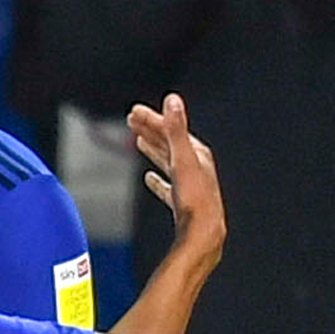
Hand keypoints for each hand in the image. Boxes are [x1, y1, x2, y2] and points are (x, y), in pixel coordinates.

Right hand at [126, 94, 224, 267]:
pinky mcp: (183, 202)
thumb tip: (173, 99)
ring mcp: (189, 185)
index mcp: (196, 154)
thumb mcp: (183, 158)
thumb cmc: (195, 199)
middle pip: (169, 142)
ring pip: (168, 161)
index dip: (153, 118)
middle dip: (151, 129)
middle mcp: (195, 167)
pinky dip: (158, 180)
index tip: (134, 111)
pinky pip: (168, 185)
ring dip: (154, 149)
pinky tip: (149, 179)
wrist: (202, 234)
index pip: (172, 129)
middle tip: (132, 119)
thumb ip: (176, 128)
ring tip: (139, 140)